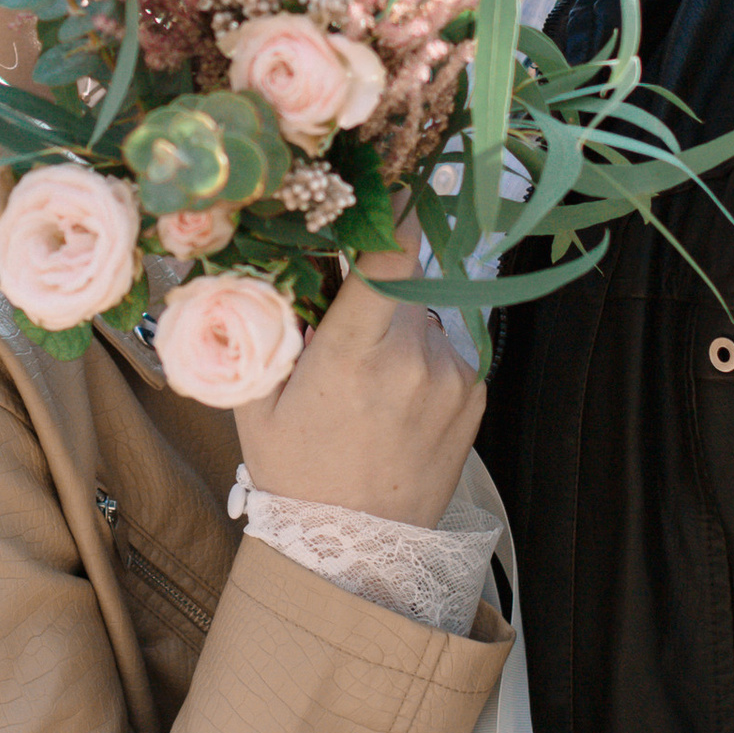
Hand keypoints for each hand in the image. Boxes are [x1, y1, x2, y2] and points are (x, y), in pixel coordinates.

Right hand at [234, 236, 483, 526]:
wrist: (357, 553)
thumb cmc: (296, 474)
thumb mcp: (258, 402)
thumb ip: (266, 326)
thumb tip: (269, 258)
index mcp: (353, 357)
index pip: (387, 261)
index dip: (392, 211)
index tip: (389, 179)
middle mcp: (412, 361)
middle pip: (399, 282)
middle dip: (374, 294)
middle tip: (344, 338)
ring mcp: (452, 376)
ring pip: (424, 314)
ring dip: (399, 330)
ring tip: (371, 388)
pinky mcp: (475, 391)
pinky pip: (446, 346)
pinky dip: (421, 358)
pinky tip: (397, 403)